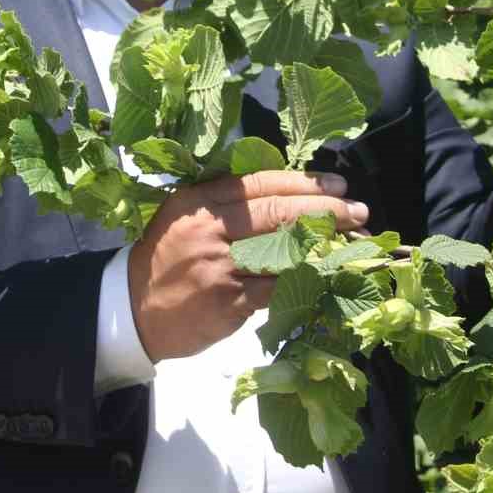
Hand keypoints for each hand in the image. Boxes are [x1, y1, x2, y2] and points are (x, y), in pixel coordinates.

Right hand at [126, 170, 367, 361]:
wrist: (132, 310)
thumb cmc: (166, 259)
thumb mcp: (186, 217)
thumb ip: (225, 202)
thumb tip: (287, 193)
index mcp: (200, 200)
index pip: (261, 183)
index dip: (304, 183)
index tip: (337, 187)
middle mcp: (209, 228)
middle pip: (279, 213)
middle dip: (326, 212)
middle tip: (360, 213)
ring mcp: (218, 266)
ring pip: (284, 252)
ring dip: (326, 249)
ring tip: (355, 244)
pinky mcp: (228, 302)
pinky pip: (277, 290)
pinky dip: (306, 283)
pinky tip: (328, 278)